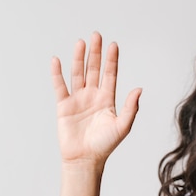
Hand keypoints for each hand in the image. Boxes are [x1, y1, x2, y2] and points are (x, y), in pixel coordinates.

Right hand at [51, 32, 140, 165]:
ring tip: (80, 42)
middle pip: (93, 70)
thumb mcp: (122, 126)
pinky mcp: (64, 106)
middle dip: (95, 53)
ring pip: (78, 74)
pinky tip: (56, 61)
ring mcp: (77, 100)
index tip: (113, 45)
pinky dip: (57, 74)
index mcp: (107, 100)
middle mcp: (92, 96)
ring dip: (79, 58)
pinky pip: (60, 86)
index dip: (111, 60)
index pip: (110, 75)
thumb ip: (130, 108)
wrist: (85, 159)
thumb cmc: (104, 145)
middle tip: (96, 35)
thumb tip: (139, 89)